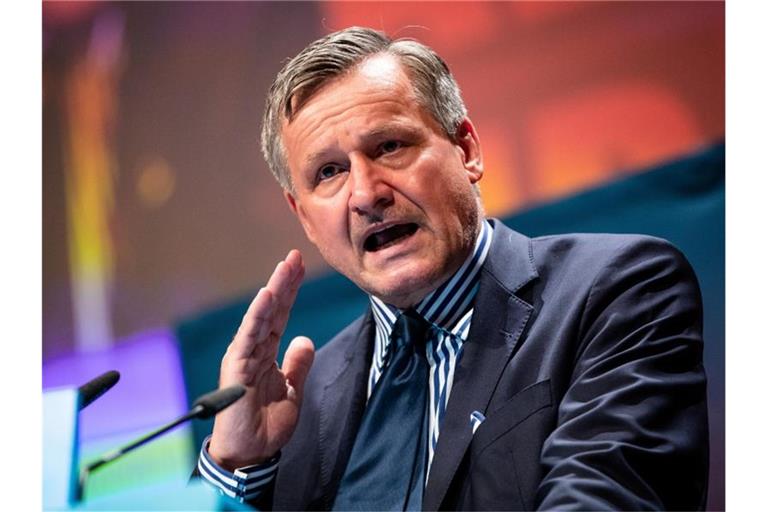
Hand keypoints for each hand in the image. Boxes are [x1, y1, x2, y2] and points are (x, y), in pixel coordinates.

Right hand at [208, 250, 314, 469]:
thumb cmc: (266, 425)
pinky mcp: (237, 367)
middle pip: (271, 310)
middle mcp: (253, 350)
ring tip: (284, 267)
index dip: (289, 292)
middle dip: (283, 283)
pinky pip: (249, 336)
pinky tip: (267, 296)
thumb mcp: (292, 391)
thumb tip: (305, 339)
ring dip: (273, 291)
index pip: (279, 316)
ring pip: (260, 317)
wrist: (250, 454)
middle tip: (294, 256)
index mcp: (266, 353)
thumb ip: (298, 365)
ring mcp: (244, 356)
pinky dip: (257, 315)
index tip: (298, 267)